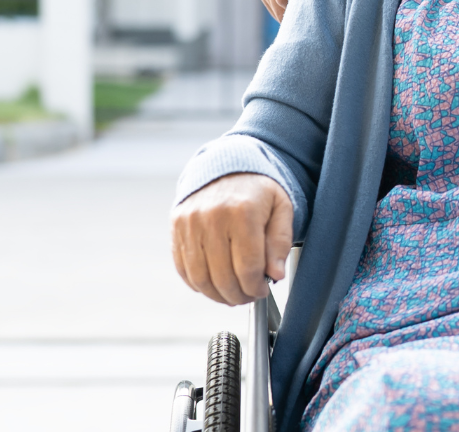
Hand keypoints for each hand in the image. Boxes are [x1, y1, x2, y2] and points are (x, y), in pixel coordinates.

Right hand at [171, 173, 293, 304]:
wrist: (226, 164)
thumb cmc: (257, 189)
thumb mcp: (281, 207)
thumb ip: (280, 241)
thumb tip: (275, 274)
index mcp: (243, 211)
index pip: (248, 268)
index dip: (256, 288)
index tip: (262, 289)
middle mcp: (212, 216)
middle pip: (223, 277)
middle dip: (238, 295)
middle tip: (248, 295)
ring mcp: (190, 222)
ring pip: (201, 278)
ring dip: (217, 295)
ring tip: (232, 294)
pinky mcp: (177, 226)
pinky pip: (184, 268)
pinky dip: (198, 284)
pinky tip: (214, 283)